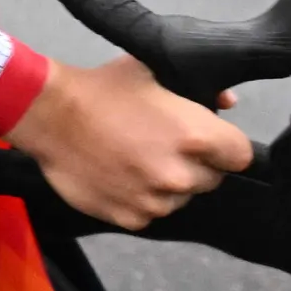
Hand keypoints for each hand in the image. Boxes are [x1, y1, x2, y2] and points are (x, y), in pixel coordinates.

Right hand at [10, 54, 250, 228]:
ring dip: (167, 186)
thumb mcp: (152, 72)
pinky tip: (119, 176)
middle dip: (196, 165)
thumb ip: (197, 91)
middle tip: (165, 147)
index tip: (210, 143)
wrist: (50, 116)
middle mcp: (180, 174)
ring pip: (180, 199)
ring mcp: (155, 200)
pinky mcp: (130, 218)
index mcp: (194, 135)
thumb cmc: (102, 89)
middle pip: (212, 179)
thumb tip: (226, 103)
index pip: (241, 155)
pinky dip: (140, 200)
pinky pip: (149, 214)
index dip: (226, 147)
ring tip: (137, 161)